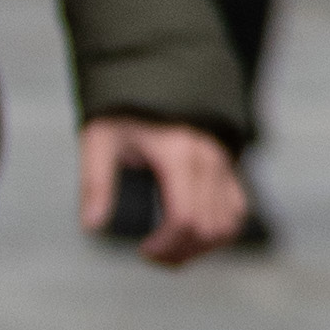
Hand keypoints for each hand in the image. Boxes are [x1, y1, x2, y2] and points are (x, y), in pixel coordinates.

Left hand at [79, 114, 250, 264]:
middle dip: (180, 252)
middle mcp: (208, 159)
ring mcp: (223, 163)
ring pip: (228, 223)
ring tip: (173, 249)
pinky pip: (237, 209)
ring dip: (203, 246)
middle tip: (153, 255)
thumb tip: (92, 225)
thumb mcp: (100, 140)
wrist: (154, 74)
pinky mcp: (229, 166)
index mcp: (177, 153)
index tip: (143, 251)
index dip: (166, 246)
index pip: (185, 218)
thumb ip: (96, 182)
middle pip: (208, 228)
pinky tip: (194, 234)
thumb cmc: (124, 110)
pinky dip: (220, 230)